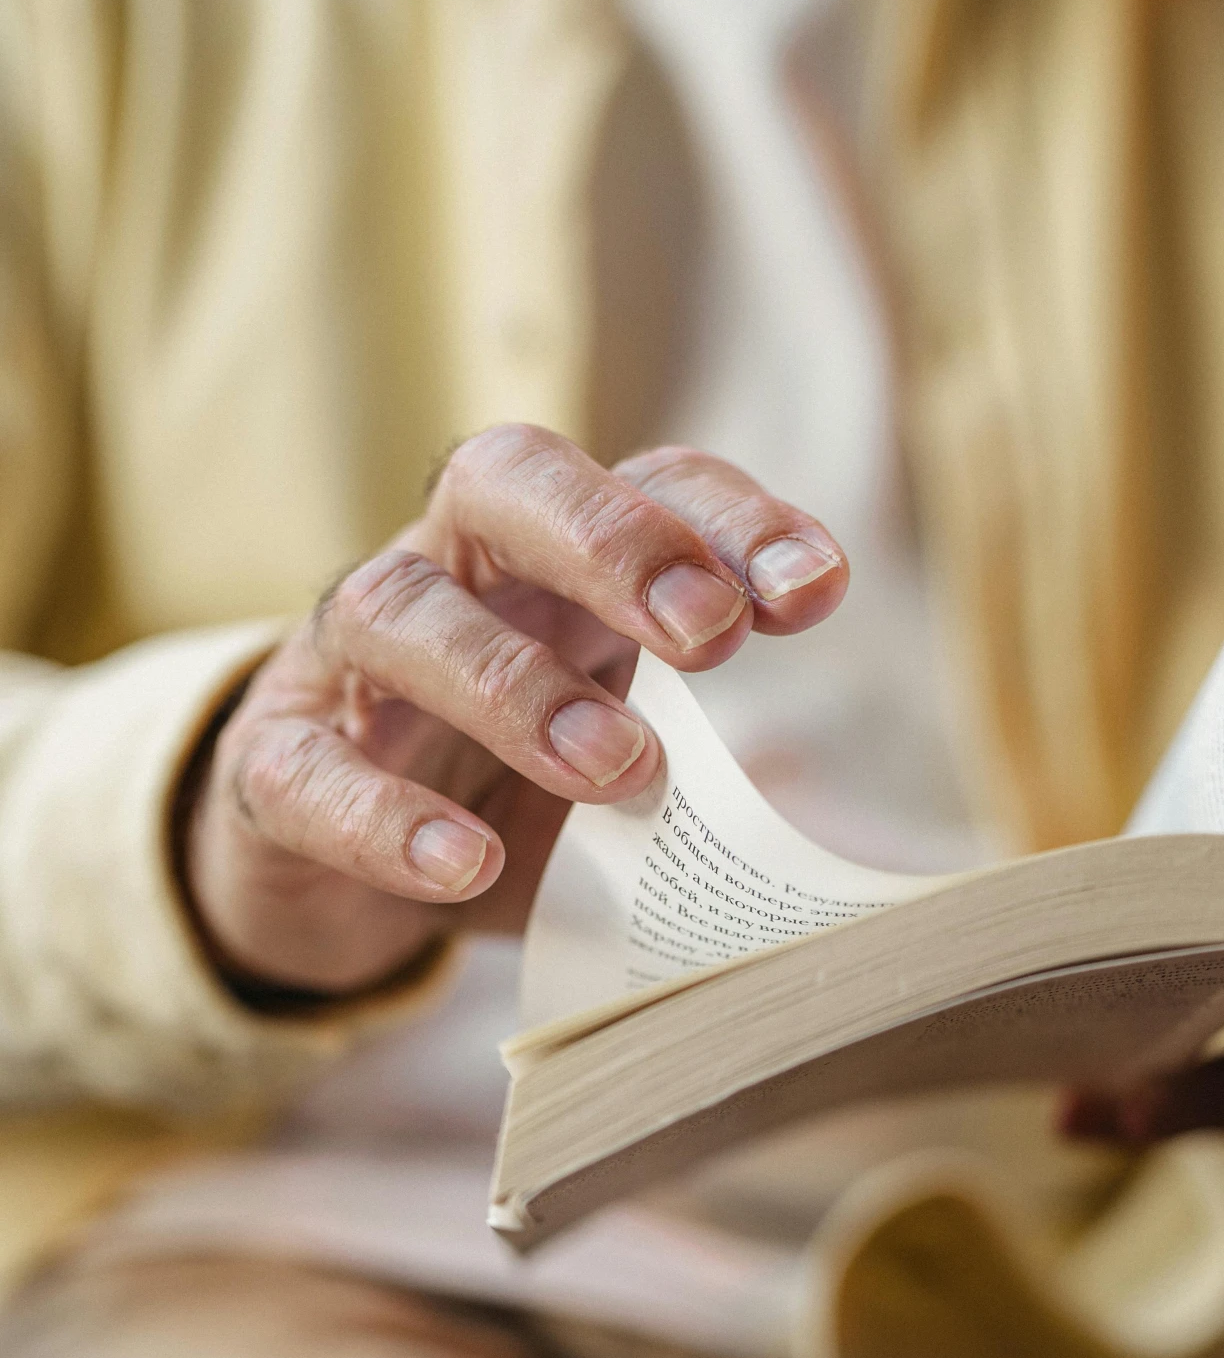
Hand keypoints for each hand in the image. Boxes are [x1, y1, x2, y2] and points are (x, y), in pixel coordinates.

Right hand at [183, 429, 846, 994]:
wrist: (328, 874)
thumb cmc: (500, 797)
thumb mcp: (618, 780)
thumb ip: (704, 781)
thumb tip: (810, 812)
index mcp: (554, 564)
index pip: (644, 486)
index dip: (729, 519)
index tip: (814, 591)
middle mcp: (450, 575)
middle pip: (505, 484)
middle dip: (614, 541)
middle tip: (709, 633)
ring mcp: (350, 664)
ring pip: (401, 611)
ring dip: (515, 684)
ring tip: (616, 771)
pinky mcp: (275, 762)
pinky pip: (311, 769)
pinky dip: (386, 816)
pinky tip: (463, 862)